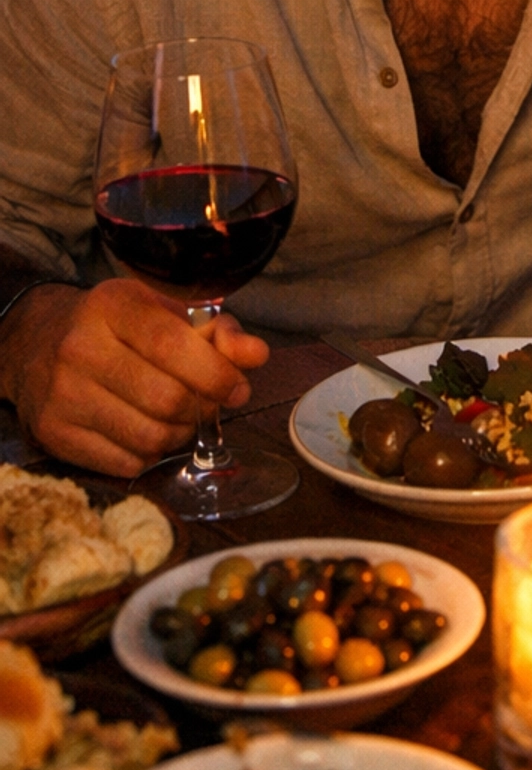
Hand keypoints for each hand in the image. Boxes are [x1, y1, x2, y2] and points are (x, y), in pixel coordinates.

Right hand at [0, 278, 268, 477]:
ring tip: (179, 417)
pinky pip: (126, 463)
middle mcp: (80, 348)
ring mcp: (62, 395)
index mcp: (112, 306)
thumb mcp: (163, 310)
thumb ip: (216, 330)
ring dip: (180, 435)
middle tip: (209, 402)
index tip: (237, 387)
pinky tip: (146, 429)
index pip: (172, 344)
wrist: (38, 345)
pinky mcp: (54, 435)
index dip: (215, 372)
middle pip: (167, 399)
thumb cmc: (118, 326)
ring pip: (150, 437)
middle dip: (202, 407)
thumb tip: (255, 355)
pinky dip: (150, 453)